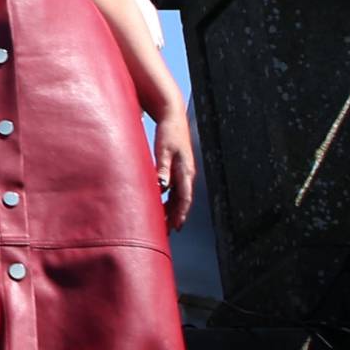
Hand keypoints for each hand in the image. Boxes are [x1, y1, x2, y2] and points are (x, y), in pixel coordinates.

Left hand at [153, 107, 195, 231]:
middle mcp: (187, 174)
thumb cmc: (167, 132)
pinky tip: (162, 205)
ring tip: (164, 224)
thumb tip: (162, 186)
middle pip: (183, 201)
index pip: (184, 198)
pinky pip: (176, 189)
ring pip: (180, 196)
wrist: (173, 118)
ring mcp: (184, 171)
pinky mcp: (179, 168)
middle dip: (175, 216)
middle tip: (166, 232)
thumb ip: (162, 167)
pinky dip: (170, 199)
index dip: (180, 213)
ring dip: (172, 210)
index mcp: (185, 170)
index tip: (176, 227)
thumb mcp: (163, 149)